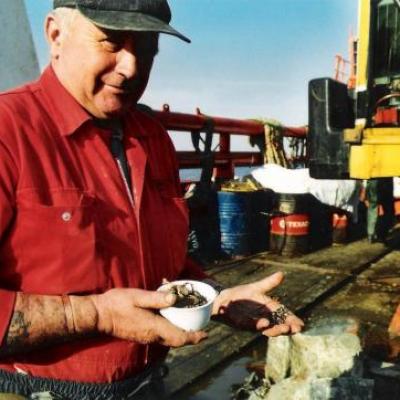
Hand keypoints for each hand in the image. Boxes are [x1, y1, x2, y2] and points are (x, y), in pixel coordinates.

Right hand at [91, 288, 206, 346]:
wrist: (99, 315)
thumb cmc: (118, 304)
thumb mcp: (138, 296)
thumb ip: (157, 298)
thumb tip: (175, 298)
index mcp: (154, 327)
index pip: (179, 337)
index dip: (194, 337)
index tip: (205, 334)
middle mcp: (152, 336)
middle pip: (176, 341)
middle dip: (190, 337)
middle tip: (201, 328)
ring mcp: (146, 337)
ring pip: (168, 340)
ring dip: (181, 335)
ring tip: (190, 325)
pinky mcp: (141, 335)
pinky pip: (161, 337)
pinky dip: (171, 332)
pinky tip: (172, 322)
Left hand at [212, 272, 303, 335]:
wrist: (222, 298)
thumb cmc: (240, 294)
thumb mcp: (256, 287)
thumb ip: (269, 283)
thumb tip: (281, 274)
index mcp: (268, 309)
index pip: (283, 316)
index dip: (292, 320)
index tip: (301, 325)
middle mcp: (262, 318)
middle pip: (278, 325)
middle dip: (287, 328)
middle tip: (295, 328)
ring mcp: (253, 322)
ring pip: (267, 329)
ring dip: (276, 329)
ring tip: (284, 328)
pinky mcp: (242, 323)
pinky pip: (251, 326)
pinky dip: (259, 325)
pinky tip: (265, 324)